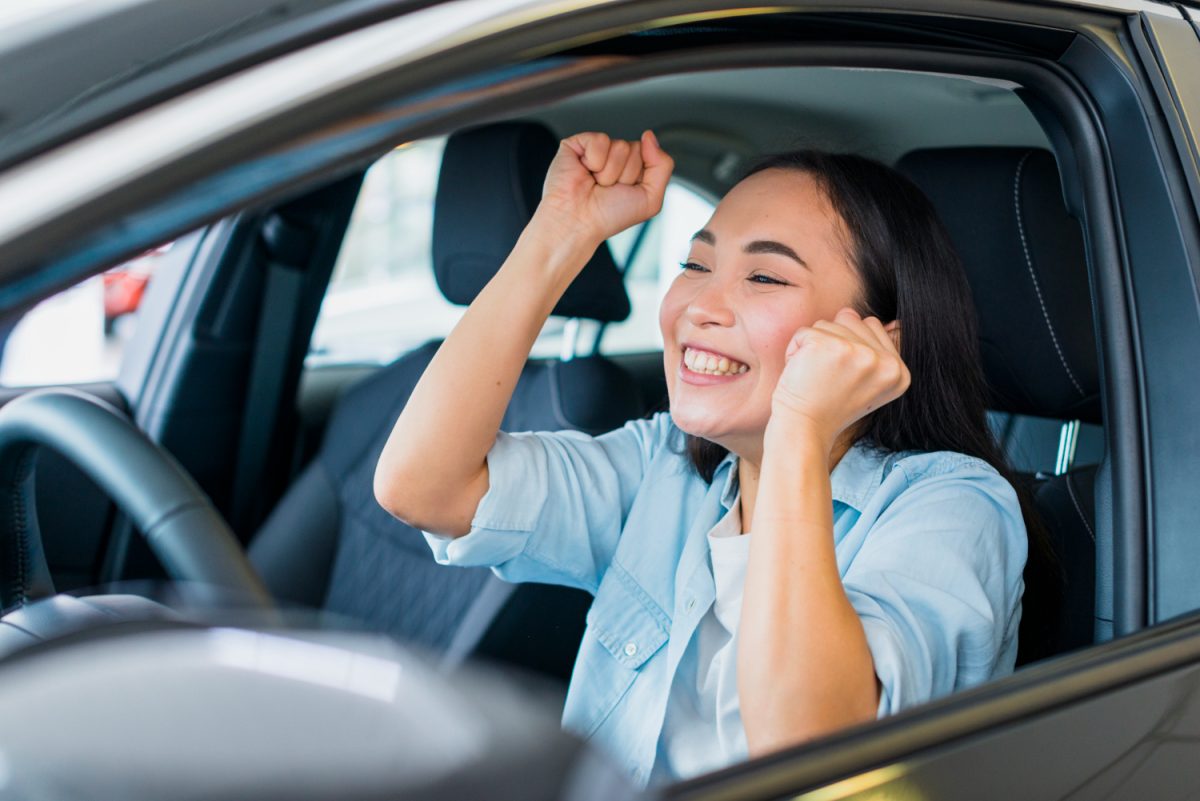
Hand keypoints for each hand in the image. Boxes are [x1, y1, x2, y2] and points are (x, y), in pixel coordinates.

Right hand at [532, 131, 673, 248]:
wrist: (578, 221)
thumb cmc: (608, 216)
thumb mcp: (651, 199)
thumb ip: (663, 165)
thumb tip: (650, 136)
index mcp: (632, 170)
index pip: (650, 154)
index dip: (639, 176)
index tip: (624, 192)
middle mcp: (614, 159)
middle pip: (635, 149)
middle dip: (625, 174)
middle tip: (607, 189)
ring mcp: (596, 150)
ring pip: (620, 146)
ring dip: (609, 172)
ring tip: (595, 183)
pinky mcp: (578, 144)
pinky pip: (601, 140)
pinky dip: (595, 160)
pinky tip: (585, 172)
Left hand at [771, 308, 909, 450]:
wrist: (804, 431)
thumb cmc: (827, 408)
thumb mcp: (863, 382)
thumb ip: (866, 347)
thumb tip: (848, 311)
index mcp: (899, 372)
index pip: (872, 326)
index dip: (849, 347)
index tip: (842, 379)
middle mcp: (884, 362)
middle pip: (850, 320)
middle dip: (831, 344)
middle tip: (828, 379)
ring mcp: (858, 352)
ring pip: (827, 324)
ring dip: (813, 348)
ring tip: (815, 377)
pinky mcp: (827, 346)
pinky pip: (804, 332)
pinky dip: (795, 351)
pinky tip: (801, 374)